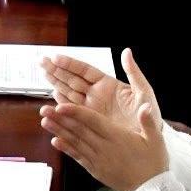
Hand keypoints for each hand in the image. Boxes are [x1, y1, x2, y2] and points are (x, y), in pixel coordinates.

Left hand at [40, 99, 167, 190]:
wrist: (151, 190)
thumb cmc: (153, 164)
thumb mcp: (156, 140)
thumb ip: (148, 121)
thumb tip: (145, 106)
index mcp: (117, 137)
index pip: (92, 121)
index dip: (75, 113)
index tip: (61, 106)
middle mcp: (104, 148)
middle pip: (78, 131)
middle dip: (60, 119)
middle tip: (44, 109)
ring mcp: (98, 160)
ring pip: (75, 143)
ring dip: (58, 131)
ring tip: (44, 121)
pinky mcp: (96, 169)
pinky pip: (78, 157)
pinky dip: (66, 149)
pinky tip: (55, 141)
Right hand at [42, 48, 157, 126]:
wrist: (148, 139)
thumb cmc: (149, 114)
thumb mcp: (144, 92)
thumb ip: (133, 72)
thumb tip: (127, 52)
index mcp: (108, 85)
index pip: (85, 71)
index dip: (70, 64)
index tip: (56, 57)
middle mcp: (97, 94)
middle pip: (73, 79)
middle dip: (57, 70)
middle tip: (41, 61)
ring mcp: (92, 108)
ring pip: (69, 92)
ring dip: (55, 83)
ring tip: (42, 73)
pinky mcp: (90, 121)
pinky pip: (72, 110)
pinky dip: (62, 103)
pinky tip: (53, 95)